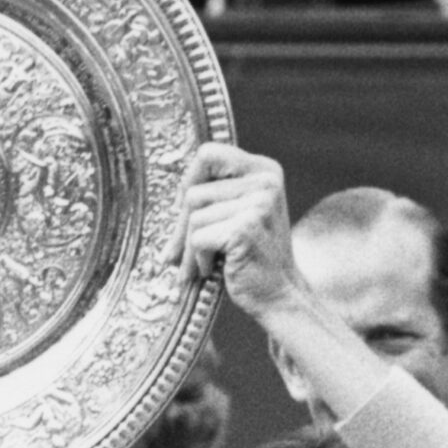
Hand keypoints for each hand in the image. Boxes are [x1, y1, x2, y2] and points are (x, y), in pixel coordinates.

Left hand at [169, 142, 314, 324]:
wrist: (280, 293)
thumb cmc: (253, 256)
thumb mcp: (241, 214)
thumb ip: (216, 194)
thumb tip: (168, 198)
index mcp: (263, 170)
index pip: (209, 153)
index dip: (188, 180)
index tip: (182, 208)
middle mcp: (264, 181)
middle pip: (194, 192)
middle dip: (179, 227)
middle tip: (173, 253)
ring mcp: (257, 203)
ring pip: (194, 217)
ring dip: (187, 249)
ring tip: (196, 266)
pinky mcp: (245, 228)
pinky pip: (198, 238)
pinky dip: (197, 259)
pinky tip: (210, 270)